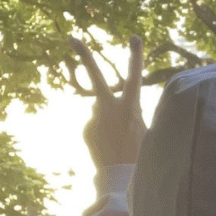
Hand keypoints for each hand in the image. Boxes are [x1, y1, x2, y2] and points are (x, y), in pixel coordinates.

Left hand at [70, 35, 146, 168]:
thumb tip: (96, 104)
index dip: (135, 56)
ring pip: (101, 109)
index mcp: (130, 108)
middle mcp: (109, 109)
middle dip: (85, 56)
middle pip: (97, 78)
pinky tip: (111, 146)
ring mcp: (95, 119)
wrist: (122, 178)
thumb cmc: (140, 153)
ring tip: (120, 140)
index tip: (134, 37)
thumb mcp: (144, 129)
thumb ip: (125, 111)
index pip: (134, 77)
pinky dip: (103, 131)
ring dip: (108, 118)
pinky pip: (96, 124)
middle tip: (71, 37)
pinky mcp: (87, 130)